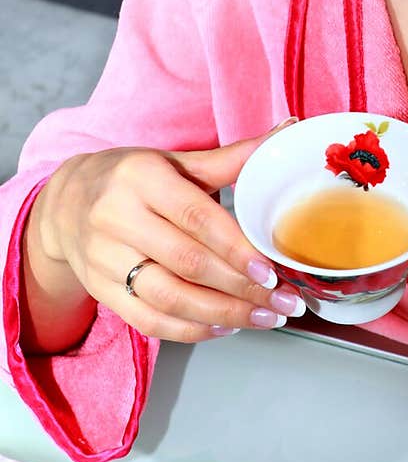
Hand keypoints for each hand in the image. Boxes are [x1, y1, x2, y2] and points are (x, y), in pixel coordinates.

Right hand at [24, 120, 306, 346]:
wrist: (65, 204)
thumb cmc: (132, 180)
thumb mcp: (176, 162)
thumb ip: (232, 158)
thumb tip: (288, 131)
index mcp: (142, 178)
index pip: (196, 218)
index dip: (236, 248)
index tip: (271, 270)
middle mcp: (117, 218)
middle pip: (187, 263)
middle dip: (242, 289)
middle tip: (285, 300)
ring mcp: (105, 259)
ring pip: (169, 298)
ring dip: (223, 314)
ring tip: (265, 317)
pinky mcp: (100, 290)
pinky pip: (149, 320)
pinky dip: (191, 330)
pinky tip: (225, 326)